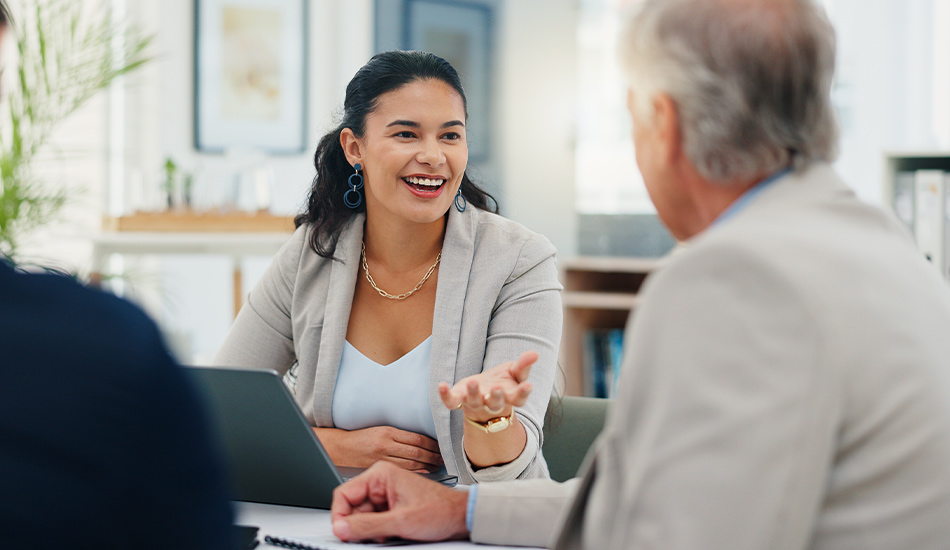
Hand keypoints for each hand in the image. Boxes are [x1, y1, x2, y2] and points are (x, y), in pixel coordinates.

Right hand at [313, 426, 442, 471]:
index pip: (417, 439)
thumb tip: (421, 441)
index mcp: (388, 433)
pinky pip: (401, 472)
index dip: (432, 444)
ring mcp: (382, 458)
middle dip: (434, 456)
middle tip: (445, 458)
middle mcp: (386, 445)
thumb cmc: (360, 440)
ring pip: (412, 463)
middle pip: (417, 452)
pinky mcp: (379, 470)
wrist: (339, 448)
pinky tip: (424, 473)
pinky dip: (415, 472)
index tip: (441, 447)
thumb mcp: (380, 431)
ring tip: (438, 465)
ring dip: (428, 464)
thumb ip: (398, 437)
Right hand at [331, 461, 468, 542]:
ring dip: (369, 530)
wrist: (460, 516)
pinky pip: (373, 520)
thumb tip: (341, 528)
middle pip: (352, 508)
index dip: (339, 516)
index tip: (342, 532)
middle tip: (369, 537)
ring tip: (387, 534)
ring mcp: (386, 494)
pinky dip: (378, 531)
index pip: (343, 494)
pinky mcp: (391, 506)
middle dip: (358, 526)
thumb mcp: (400, 522)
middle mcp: (381, 481)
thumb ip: (367, 526)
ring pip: (362, 516)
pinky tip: (391, 534)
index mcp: (380, 475)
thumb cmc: (440, 510)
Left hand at [439, 350, 536, 421]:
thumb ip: (523, 365)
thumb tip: (535, 353)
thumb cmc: (503, 382)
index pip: (519, 398)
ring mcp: (475, 402)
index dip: (523, 393)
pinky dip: (446, 396)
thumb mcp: (515, 372)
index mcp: (509, 397)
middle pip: (495, 403)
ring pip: (474, 401)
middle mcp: (492, 403)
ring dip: (473, 393)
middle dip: (495, 396)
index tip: (528, 386)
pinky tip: (442, 385)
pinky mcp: (459, 399)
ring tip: (472, 382)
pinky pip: (451, 402)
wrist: (483, 394)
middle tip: (496, 388)